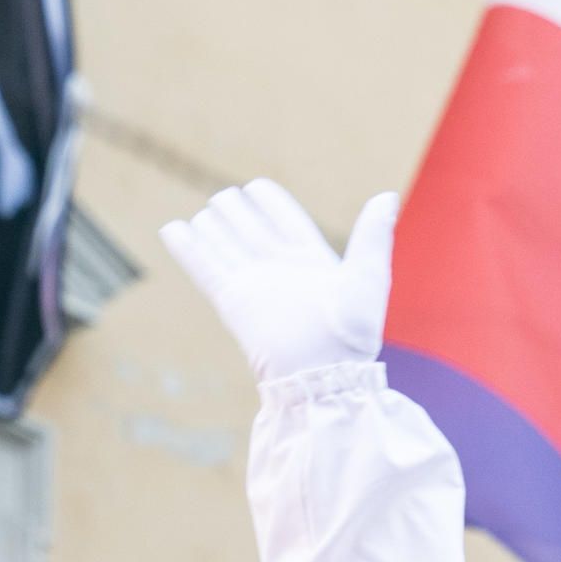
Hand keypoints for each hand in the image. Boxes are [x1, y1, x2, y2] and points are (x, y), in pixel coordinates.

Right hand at [159, 180, 398, 382]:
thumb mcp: (368, 276)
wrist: (323, 374)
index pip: (288, 224)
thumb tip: (387, 196)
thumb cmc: (352, 333)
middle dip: (238, 214)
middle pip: (253, 234)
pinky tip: (173, 229)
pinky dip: (188, 249)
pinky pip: (205, 268)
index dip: (272, 205)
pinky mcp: (232, 301)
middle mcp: (282, 272)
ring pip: (227, 248)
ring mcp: (255, 286)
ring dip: (214, 229)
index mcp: (314, 264)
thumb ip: (373, 236)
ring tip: (204, 213)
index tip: (257, 187)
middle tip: (223, 196)